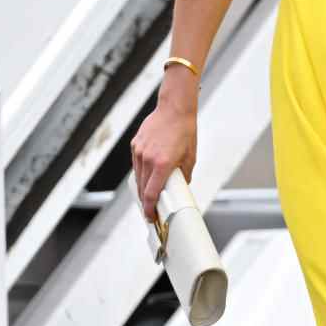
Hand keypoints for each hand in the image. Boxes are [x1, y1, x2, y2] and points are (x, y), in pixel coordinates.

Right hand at [130, 103, 196, 221]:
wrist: (174, 109)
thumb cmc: (185, 131)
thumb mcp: (190, 157)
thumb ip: (184, 175)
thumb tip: (181, 187)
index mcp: (162, 164)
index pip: (151, 194)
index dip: (149, 209)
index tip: (150, 217)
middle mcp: (148, 159)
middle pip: (142, 188)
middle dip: (146, 202)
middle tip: (151, 210)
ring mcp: (139, 151)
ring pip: (138, 177)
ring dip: (142, 188)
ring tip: (150, 194)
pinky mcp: (135, 145)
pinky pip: (136, 165)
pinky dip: (141, 172)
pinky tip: (148, 174)